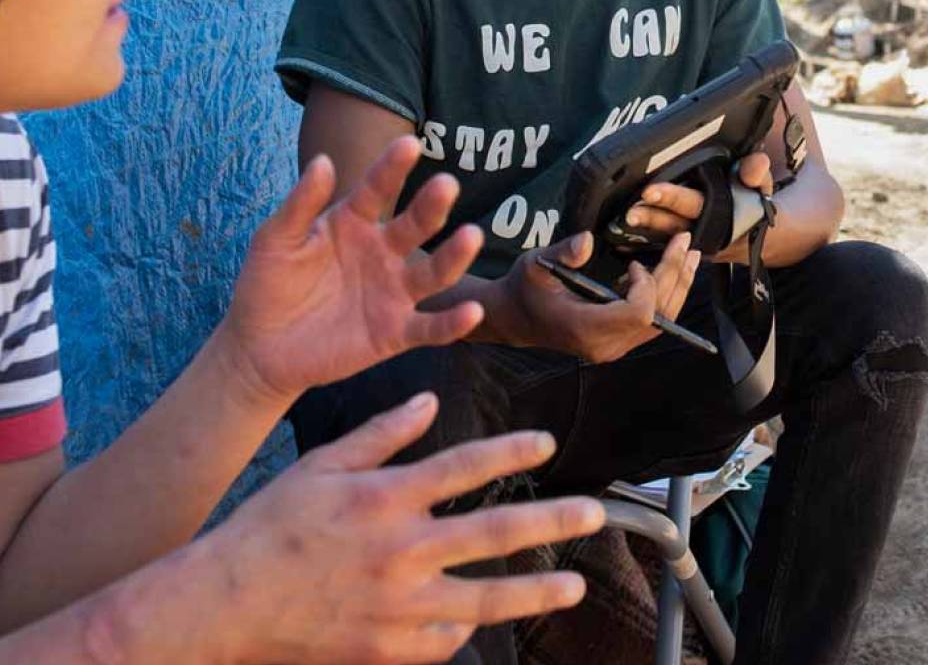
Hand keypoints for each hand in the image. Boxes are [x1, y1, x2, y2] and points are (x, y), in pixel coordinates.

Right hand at [203, 393, 604, 663]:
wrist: (222, 607)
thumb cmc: (269, 527)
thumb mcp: (322, 464)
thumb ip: (381, 433)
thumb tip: (430, 399)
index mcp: (384, 497)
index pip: (464, 467)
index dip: (510, 452)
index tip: (547, 443)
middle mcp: (399, 550)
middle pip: (493, 534)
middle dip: (551, 522)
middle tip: (595, 513)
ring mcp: (395, 606)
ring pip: (483, 598)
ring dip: (534, 590)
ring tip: (571, 585)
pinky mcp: (385, 649)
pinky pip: (443, 640)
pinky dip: (468, 629)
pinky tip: (490, 621)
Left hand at [221, 138, 485, 403]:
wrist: (258, 348)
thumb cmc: (267, 284)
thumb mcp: (276, 240)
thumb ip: (300, 204)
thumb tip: (323, 160)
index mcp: (354, 222)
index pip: (378, 188)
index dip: (393, 167)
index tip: (409, 143)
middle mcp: (383, 251)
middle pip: (415, 225)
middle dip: (432, 205)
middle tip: (446, 184)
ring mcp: (393, 292)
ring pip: (432, 272)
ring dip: (454, 255)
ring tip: (472, 236)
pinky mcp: (395, 332)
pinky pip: (429, 327)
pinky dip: (452, 322)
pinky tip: (472, 312)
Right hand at [500, 231, 700, 363]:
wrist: (515, 318)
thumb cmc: (525, 287)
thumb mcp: (537, 264)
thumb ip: (564, 253)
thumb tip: (587, 240)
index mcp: (585, 328)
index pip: (638, 314)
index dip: (646, 286)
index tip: (633, 263)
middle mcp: (605, 345)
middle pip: (658, 317)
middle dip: (674, 276)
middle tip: (684, 241)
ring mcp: (613, 348)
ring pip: (661, 323)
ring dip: (677, 286)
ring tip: (687, 254)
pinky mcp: (617, 343)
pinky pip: (652, 324)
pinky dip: (664, 296)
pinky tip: (668, 271)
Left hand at [624, 152, 772, 260]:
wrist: (756, 235)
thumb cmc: (753, 202)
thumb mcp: (762, 186)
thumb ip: (757, 173)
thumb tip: (756, 164)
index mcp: (721, 214)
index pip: (693, 204)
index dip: (671, 198)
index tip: (649, 191)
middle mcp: (702, 232)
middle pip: (672, 224)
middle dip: (650, 217)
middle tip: (629, 210)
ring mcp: (690, 242)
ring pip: (663, 237)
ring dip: (644, 229)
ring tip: (623, 220)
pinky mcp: (682, 249)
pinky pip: (660, 246)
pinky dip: (642, 243)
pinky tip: (621, 237)